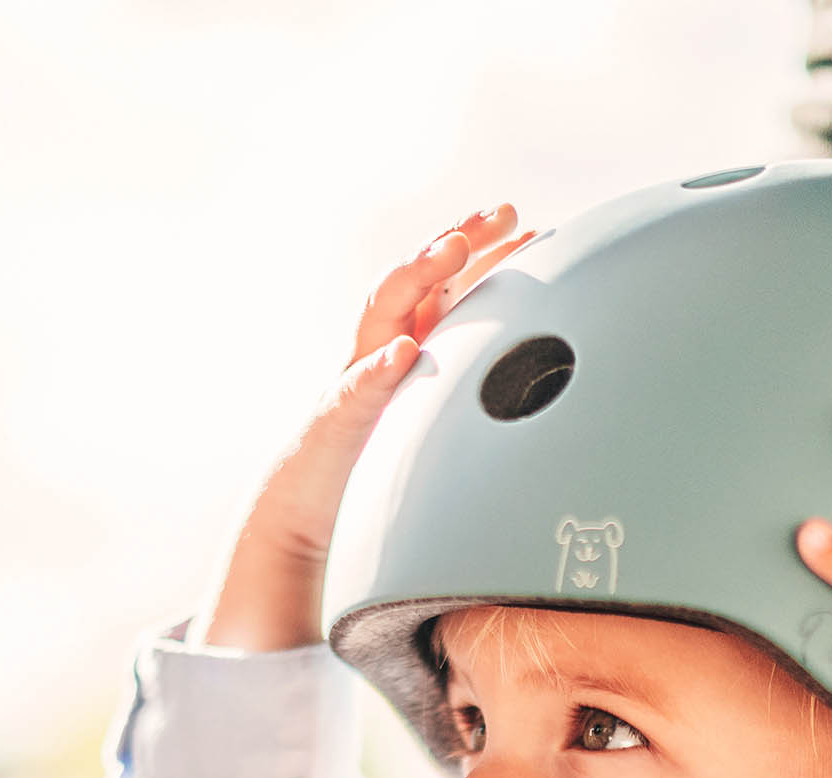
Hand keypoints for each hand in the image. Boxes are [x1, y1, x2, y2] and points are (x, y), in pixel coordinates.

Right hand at [187, 204, 533, 651]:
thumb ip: (463, 396)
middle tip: (501, 212)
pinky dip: (378, 368)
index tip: (523, 223)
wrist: (303, 511)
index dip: (480, 252)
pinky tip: (404, 351)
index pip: (444, 287)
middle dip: (457, 240)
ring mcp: (355, 379)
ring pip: (383, 311)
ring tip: (452, 248)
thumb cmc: (372, 469)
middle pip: (417, 279)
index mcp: (403, 348)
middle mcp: (378, 350)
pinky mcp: (337, 421)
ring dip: (418, 276)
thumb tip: (529, 387)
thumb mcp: (428, 425)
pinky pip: (356, 390)